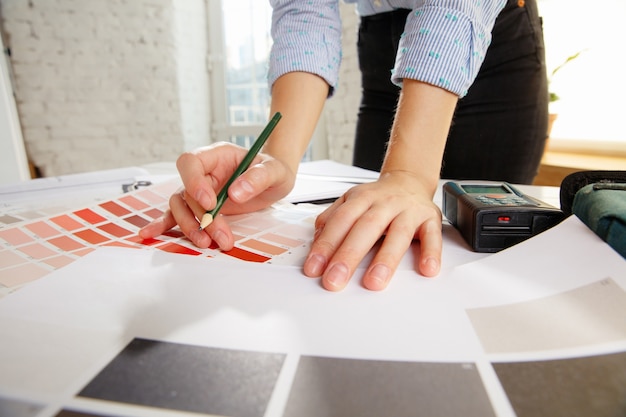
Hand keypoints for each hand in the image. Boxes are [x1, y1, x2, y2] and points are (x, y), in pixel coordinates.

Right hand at [139, 142, 296, 249]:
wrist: (275, 182)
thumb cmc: (273, 170)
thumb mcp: (275, 171)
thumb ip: (258, 178)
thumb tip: (235, 192)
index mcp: (217, 155)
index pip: (191, 162)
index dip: (194, 183)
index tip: (210, 203)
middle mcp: (203, 172)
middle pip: (187, 192)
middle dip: (202, 217)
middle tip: (221, 236)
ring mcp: (199, 190)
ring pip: (180, 207)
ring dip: (190, 227)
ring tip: (208, 243)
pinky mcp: (199, 207)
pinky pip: (177, 215)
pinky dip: (163, 224)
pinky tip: (150, 234)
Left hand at [303, 170, 441, 290]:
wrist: (409, 181)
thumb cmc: (377, 198)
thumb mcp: (349, 201)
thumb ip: (331, 219)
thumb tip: (316, 240)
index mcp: (361, 198)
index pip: (340, 222)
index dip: (326, 245)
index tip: (314, 268)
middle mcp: (384, 203)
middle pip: (365, 228)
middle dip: (348, 255)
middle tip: (335, 279)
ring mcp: (408, 211)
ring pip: (398, 234)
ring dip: (385, 260)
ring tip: (374, 282)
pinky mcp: (430, 219)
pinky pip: (432, 236)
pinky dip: (431, 252)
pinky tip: (426, 268)